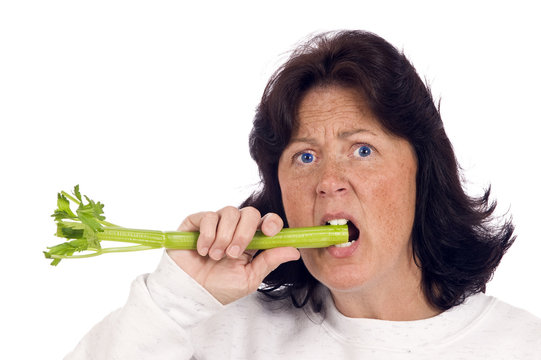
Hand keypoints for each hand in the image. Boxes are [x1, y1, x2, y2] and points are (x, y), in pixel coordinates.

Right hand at [167, 206, 300, 304]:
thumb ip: (269, 261)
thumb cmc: (219, 288)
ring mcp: (217, 223)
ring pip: (230, 212)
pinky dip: (207, 234)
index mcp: (252, 240)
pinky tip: (202, 251)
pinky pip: (209, 216)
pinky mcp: (197, 222)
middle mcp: (235, 228)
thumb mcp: (249, 278)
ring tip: (215, 256)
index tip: (269, 231)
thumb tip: (295, 251)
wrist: (190, 293)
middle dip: (244, 233)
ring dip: (224, 237)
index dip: (271, 222)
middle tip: (233, 254)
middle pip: (250, 212)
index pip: (266, 221)